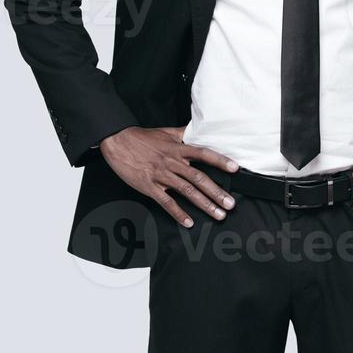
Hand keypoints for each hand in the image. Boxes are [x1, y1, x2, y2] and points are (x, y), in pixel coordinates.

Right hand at [99, 125, 238, 227]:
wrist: (117, 141)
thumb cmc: (142, 138)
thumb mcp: (166, 132)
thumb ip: (184, 133)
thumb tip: (199, 129)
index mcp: (178, 148)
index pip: (204, 154)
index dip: (220, 161)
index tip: (235, 169)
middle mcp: (172, 162)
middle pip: (199, 178)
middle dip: (216, 192)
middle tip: (230, 204)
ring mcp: (161, 175)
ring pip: (186, 191)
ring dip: (204, 204)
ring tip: (218, 214)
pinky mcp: (149, 186)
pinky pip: (166, 202)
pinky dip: (177, 213)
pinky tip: (188, 222)